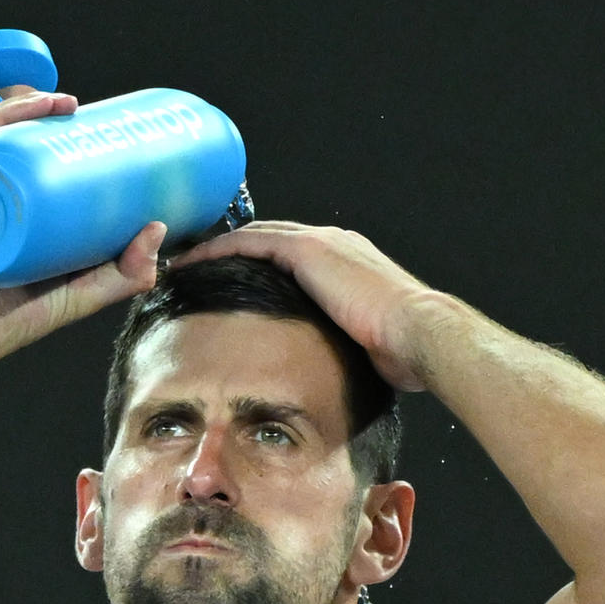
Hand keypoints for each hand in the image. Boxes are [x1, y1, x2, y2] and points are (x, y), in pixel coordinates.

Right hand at [0, 85, 161, 373]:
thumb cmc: (6, 324)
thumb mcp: (77, 294)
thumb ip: (122, 274)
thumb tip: (161, 229)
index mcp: (10, 206)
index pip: (29, 152)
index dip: (55, 124)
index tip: (92, 116)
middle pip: (6, 132)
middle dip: (38, 105)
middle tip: (77, 108)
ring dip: (18, 103)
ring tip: (56, 103)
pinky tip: (13, 109)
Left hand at [187, 219, 443, 390]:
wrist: (418, 332)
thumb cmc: (403, 349)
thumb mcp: (369, 343)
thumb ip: (345, 342)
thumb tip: (333, 369)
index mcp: (347, 261)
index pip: (293, 253)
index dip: (260, 262)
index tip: (233, 280)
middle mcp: (333, 242)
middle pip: (270, 236)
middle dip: (234, 248)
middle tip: (199, 265)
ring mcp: (321, 242)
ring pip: (255, 234)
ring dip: (218, 246)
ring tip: (186, 262)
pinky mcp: (309, 250)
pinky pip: (251, 242)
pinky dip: (220, 249)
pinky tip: (194, 262)